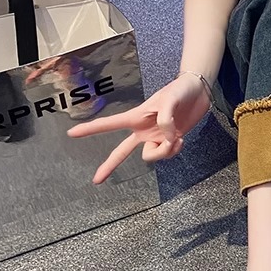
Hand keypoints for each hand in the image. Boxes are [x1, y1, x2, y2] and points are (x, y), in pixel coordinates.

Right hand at [67, 73, 211, 182]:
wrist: (198, 93)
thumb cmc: (180, 90)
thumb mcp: (170, 99)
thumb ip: (165, 119)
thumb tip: (164, 137)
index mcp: (136, 117)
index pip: (110, 124)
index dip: (91, 129)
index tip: (72, 134)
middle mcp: (142, 130)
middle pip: (121, 151)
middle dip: (109, 165)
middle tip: (95, 180)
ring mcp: (155, 138)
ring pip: (151, 157)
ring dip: (163, 151)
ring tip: (176, 136)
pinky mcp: (168, 142)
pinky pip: (166, 155)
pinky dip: (174, 150)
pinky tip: (181, 138)